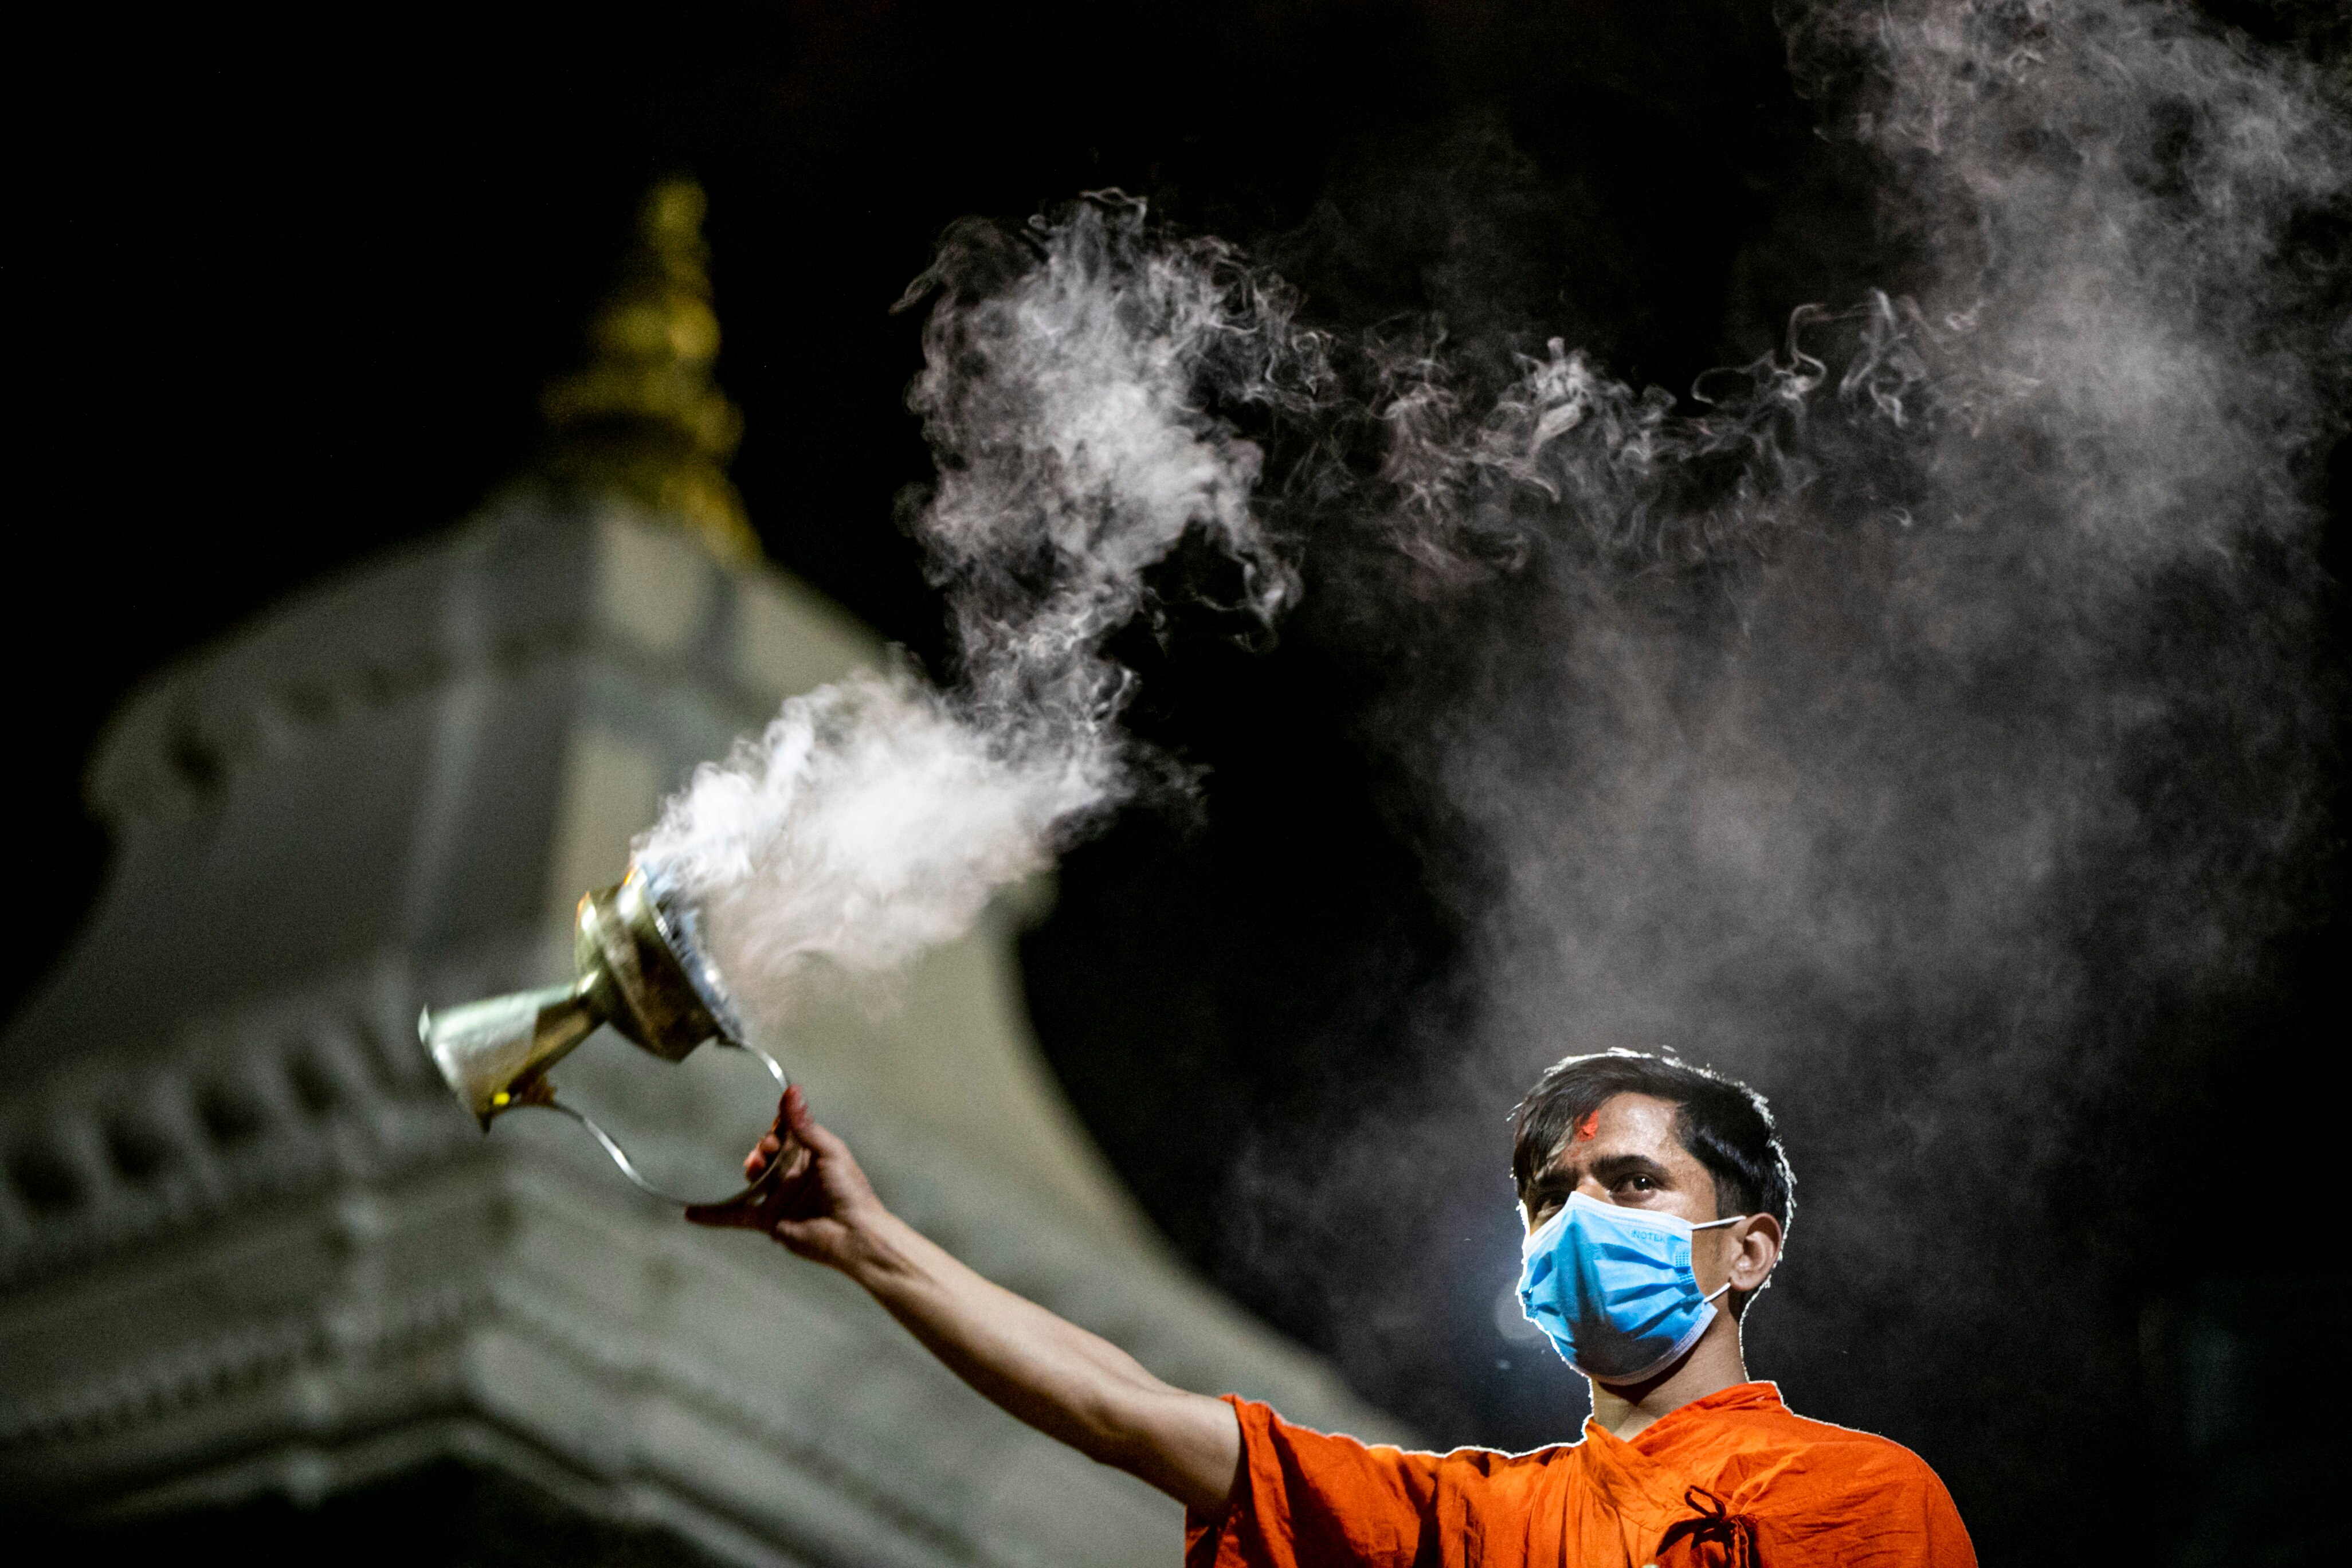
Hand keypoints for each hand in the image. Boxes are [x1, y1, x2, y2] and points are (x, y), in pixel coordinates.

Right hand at [685, 1084, 887, 1269]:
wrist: (853, 1234)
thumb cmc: (850, 1190)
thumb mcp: (829, 1151)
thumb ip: (804, 1125)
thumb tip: (792, 1090)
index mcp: (811, 1155)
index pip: (786, 1133)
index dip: (778, 1127)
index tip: (777, 1126)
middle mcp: (793, 1174)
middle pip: (767, 1154)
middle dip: (763, 1148)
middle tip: (767, 1150)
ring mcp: (779, 1197)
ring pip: (752, 1179)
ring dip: (750, 1169)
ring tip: (753, 1167)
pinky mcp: (769, 1221)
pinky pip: (735, 1216)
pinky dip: (713, 1215)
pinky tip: (691, 1213)